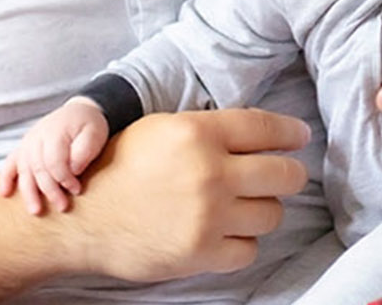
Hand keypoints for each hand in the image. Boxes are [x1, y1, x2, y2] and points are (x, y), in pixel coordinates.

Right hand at [0, 97, 110, 214]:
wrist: (80, 111)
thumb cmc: (89, 125)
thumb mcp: (95, 133)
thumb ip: (84, 150)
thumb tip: (73, 170)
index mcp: (55, 131)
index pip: (55, 161)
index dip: (64, 179)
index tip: (77, 189)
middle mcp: (37, 136)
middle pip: (38, 168)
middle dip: (50, 190)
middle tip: (62, 207)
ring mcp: (28, 142)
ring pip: (24, 170)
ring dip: (29, 192)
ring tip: (35, 210)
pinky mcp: (24, 148)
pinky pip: (10, 163)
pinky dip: (6, 178)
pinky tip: (4, 193)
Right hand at [62, 108, 312, 281]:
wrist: (81, 216)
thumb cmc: (119, 167)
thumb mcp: (163, 129)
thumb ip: (210, 129)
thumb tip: (261, 134)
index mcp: (198, 132)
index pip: (267, 129)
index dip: (291, 133)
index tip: (301, 137)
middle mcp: (209, 172)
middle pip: (285, 175)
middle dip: (288, 175)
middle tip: (281, 177)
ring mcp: (208, 216)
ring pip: (272, 214)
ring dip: (261, 211)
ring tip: (240, 207)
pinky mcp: (200, 253)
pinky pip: (249, 250)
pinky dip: (241, 243)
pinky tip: (224, 233)